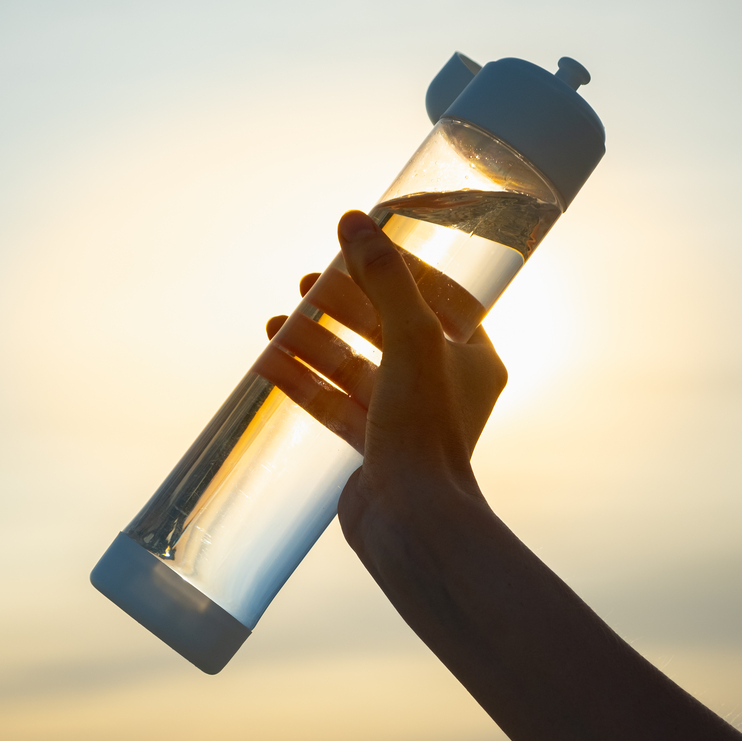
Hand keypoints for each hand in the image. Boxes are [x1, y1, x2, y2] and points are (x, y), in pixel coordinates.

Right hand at [253, 209, 506, 546]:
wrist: (412, 520)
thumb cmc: (425, 428)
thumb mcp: (409, 337)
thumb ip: (383, 277)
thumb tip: (352, 220)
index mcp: (472, 356)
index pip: (434, 297)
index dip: (392, 270)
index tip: (354, 251)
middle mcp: (443, 385)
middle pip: (386, 329)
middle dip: (342, 305)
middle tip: (306, 283)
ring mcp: (406, 418)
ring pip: (354, 367)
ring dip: (315, 342)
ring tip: (276, 323)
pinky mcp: (373, 447)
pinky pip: (335, 403)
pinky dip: (304, 381)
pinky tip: (269, 362)